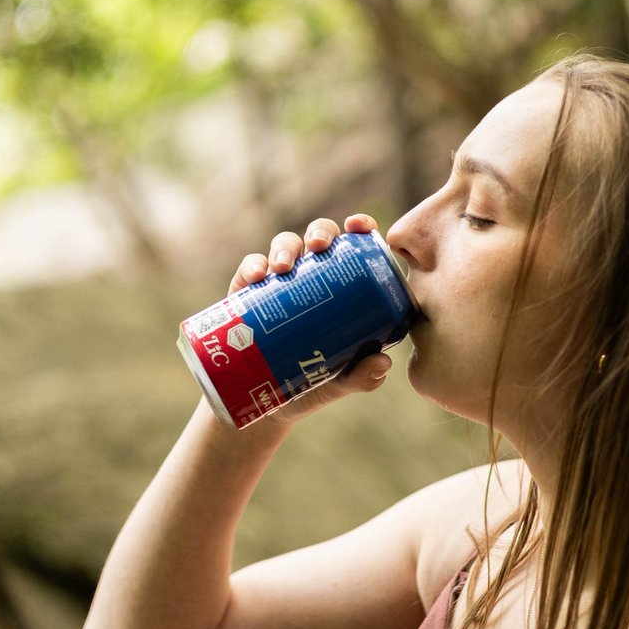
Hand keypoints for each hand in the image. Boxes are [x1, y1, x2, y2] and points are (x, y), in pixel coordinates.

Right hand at [227, 214, 391, 421]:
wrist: (263, 402)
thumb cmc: (311, 383)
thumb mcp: (340, 381)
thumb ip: (363, 376)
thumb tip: (381, 362)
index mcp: (341, 286)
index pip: (354, 247)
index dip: (359, 227)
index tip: (360, 226)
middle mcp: (312, 276)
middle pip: (319, 237)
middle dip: (320, 232)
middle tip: (318, 246)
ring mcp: (279, 282)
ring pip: (284, 246)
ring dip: (285, 247)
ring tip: (283, 268)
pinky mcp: (247, 294)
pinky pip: (250, 269)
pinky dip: (253, 266)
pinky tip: (257, 276)